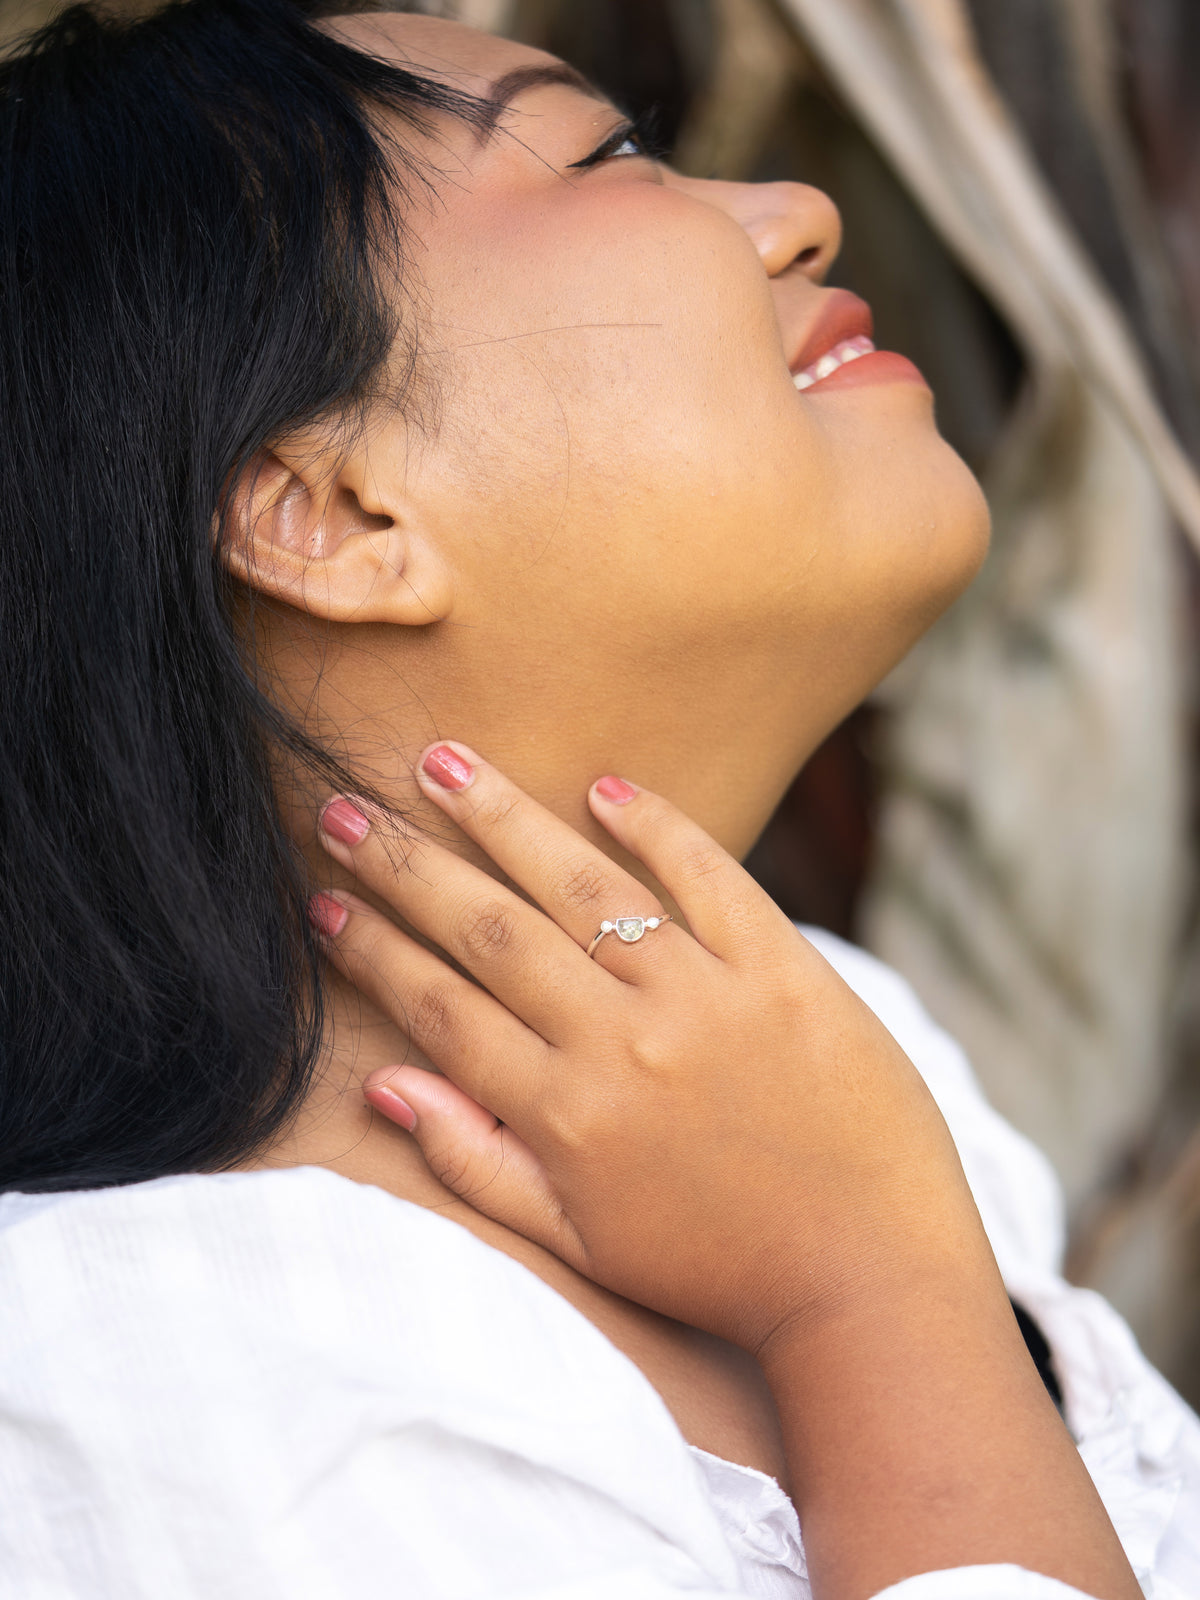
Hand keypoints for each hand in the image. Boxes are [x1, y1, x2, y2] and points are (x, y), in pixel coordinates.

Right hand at [312, 743, 986, 1358]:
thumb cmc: (716, 1265)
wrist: (869, 1276)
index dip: (373, 950)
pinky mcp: (782, 969)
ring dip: (503, 819)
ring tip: (444, 763)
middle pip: (491, 931)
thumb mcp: (581, 1241)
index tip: (323, 901)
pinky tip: (603, 786)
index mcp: (564, 1113)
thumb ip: (476, 1162)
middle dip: (408, 866)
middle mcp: (621, 1041)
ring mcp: (703, 996)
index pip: (441, 1007)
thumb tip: (382, 1086)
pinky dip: (655, 825)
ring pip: (580, 885)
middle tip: (346, 810)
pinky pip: (709, 876)